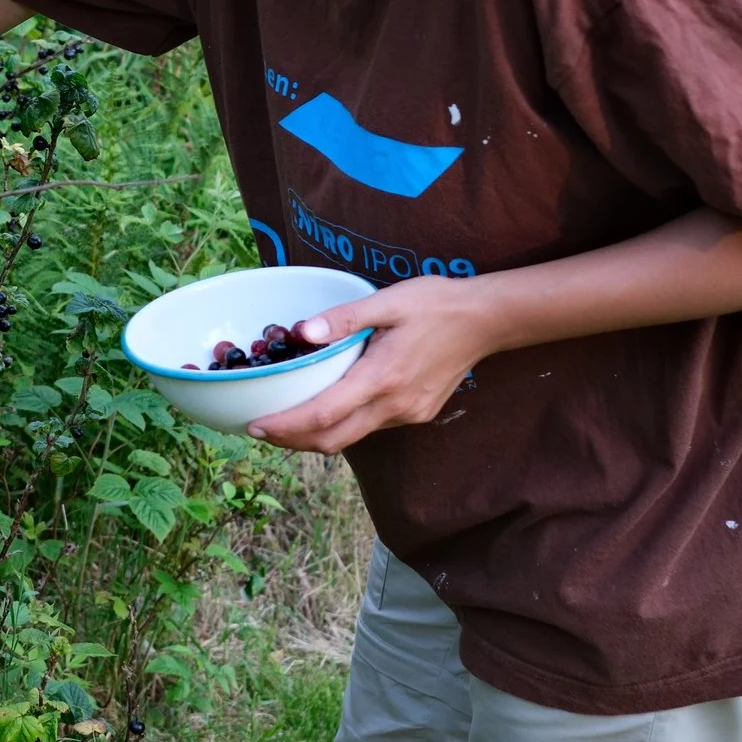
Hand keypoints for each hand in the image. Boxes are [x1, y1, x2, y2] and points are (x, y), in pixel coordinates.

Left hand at [246, 273, 500, 453]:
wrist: (487, 320)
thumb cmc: (435, 304)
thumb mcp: (387, 301)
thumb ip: (342, 319)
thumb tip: (300, 331)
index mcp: (382, 378)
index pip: (323, 415)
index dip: (286, 426)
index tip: (255, 427)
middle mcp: (394, 406)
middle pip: (333, 440)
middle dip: (292, 440)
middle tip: (259, 430)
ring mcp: (408, 414)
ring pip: (352, 437)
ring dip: (316, 435)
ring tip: (285, 420)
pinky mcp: (417, 414)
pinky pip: (371, 427)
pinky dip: (343, 425)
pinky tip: (328, 407)